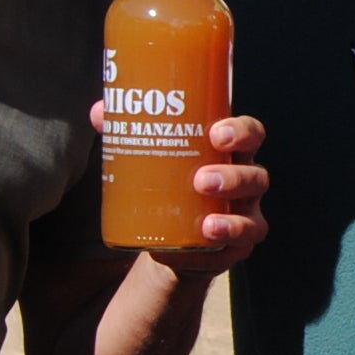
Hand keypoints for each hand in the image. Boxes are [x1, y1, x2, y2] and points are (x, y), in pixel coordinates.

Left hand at [108, 112, 269, 277]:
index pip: (249, 134)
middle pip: (255, 173)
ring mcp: (245, 212)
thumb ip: (128, 132)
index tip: (216, 133)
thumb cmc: (166, 185)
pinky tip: (208, 233)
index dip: (240, 131)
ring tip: (205, 217)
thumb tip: (99, 112)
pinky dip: (229, 234)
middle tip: (200, 179)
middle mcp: (244, 179)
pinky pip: (244, 240)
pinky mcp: (238, 242)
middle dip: (232, 176)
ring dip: (231, 210)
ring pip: (252, 208)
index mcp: (228, 152)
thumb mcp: (151, 158)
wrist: (170, 238)